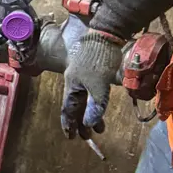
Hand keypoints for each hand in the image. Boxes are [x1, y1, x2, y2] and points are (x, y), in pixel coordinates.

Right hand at [60, 16, 124, 138]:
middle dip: (82, 122)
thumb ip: (95, 105)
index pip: (68, 110)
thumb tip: (89, 124)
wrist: (104, 36)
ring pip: (86, 101)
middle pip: (77, 107)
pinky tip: (101, 107)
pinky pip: (92, 93)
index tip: (71, 136)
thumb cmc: (98, 60)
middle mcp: (76, 84)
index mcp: (72, 87)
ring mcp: (84, 78)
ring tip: (100, 127)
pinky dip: (96, 103)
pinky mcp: (94, 73)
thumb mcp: (98, 86)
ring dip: (92, 114)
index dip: (69, 123)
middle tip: (89, 135)